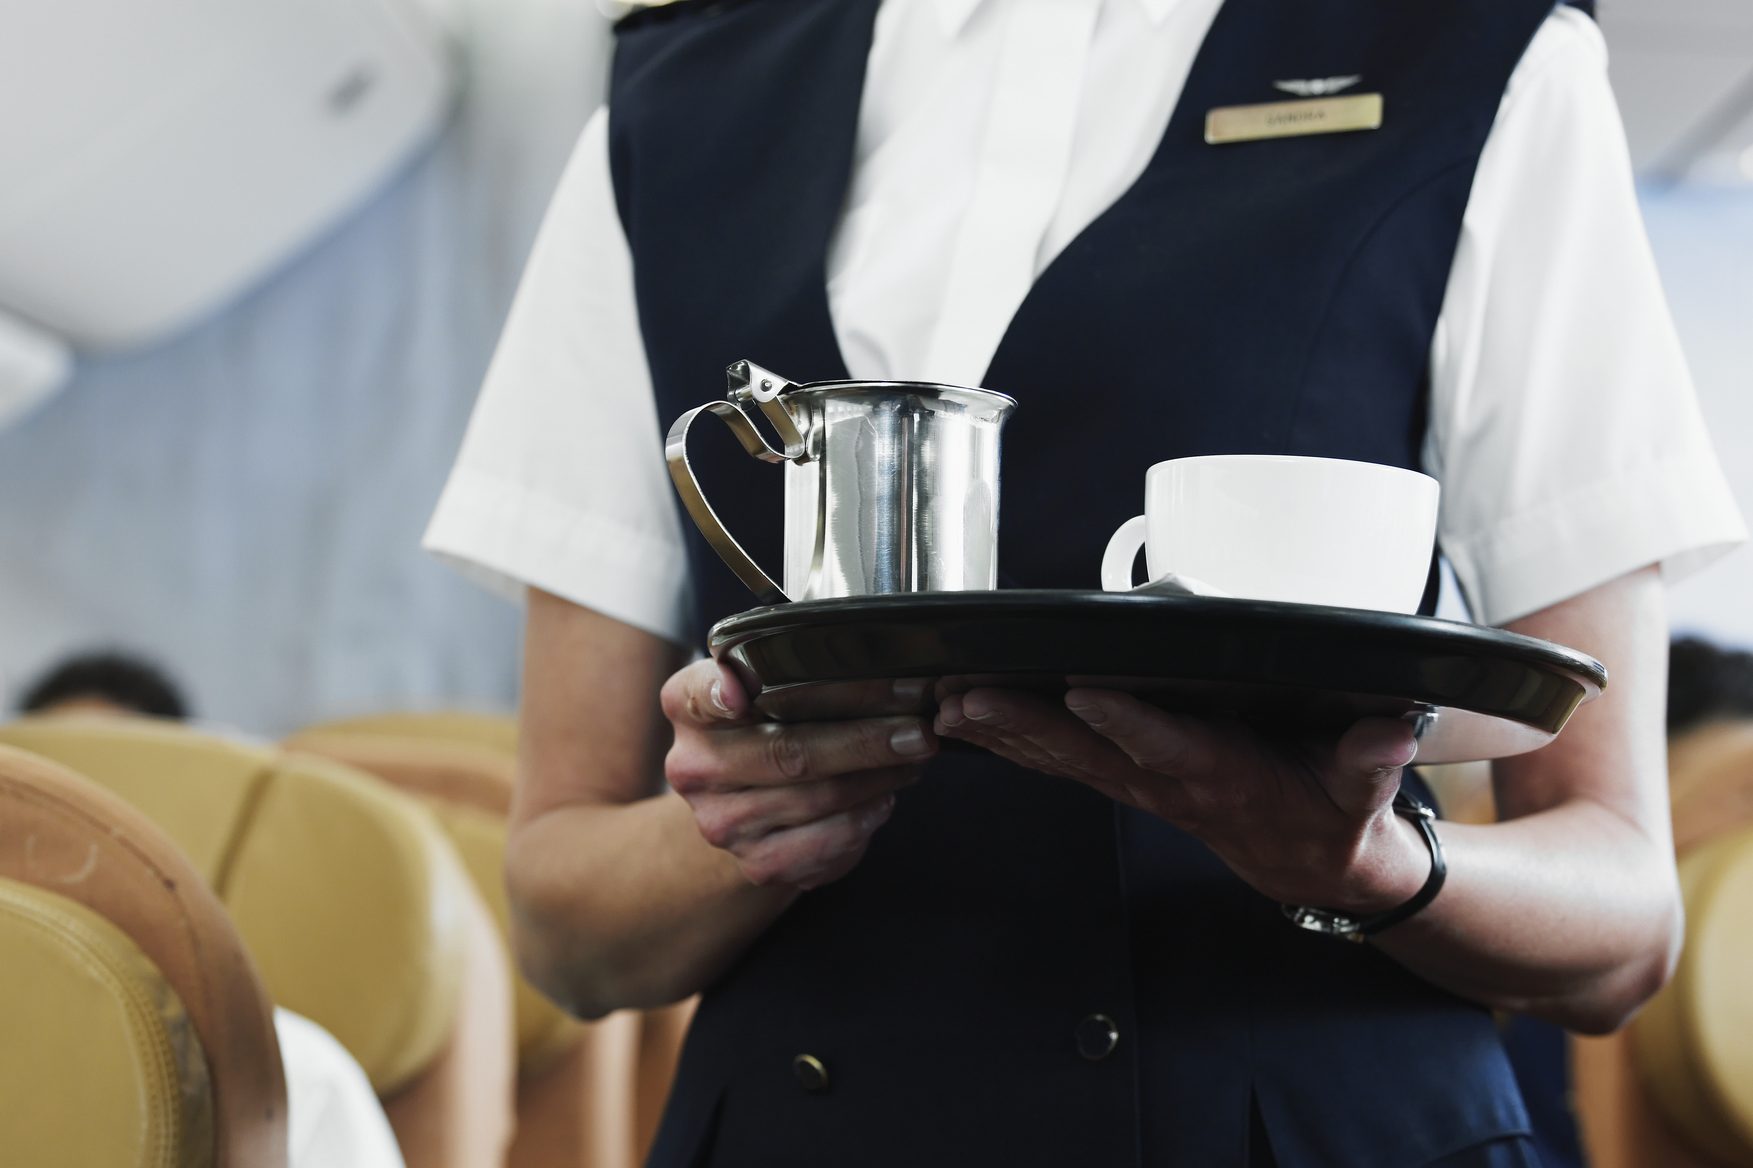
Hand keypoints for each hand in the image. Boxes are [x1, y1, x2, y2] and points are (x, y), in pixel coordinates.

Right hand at [662, 659, 936, 889]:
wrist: (743, 808)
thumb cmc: (766, 728)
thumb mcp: (758, 685)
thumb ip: (782, 665)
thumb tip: (872, 656)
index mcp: (688, 707)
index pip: (698, 695)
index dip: (718, 693)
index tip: (739, 692)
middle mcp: (694, 767)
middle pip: (788, 751)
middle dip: (865, 738)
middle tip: (919, 726)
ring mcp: (723, 822)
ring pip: (820, 797)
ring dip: (880, 775)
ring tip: (915, 753)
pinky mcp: (757, 863)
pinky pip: (829, 841)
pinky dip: (868, 816)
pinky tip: (887, 796)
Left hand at [934, 687, 1429, 913]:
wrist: (1308, 862)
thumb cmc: (1331, 813)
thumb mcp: (1362, 793)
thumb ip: (1370, 761)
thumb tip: (1390, 730)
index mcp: (1221, 775)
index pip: (1167, 745)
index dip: (1126, 722)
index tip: (1083, 692)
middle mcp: (1165, 782)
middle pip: (1084, 752)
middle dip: (1022, 725)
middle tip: (967, 699)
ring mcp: (1136, 785)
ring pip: (1057, 757)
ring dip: (998, 733)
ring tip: (943, 707)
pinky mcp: (1122, 781)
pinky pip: (1056, 762)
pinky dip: (1006, 743)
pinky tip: (961, 723)